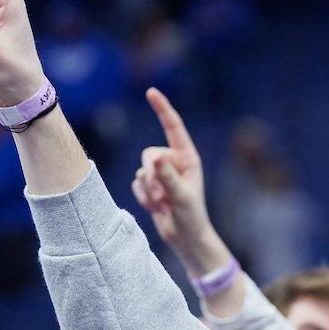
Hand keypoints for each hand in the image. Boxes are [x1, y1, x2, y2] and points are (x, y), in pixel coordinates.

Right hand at [130, 88, 229, 274]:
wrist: (186, 238)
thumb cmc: (191, 217)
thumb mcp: (181, 197)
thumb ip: (167, 177)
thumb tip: (154, 158)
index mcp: (188, 158)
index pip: (173, 127)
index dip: (162, 109)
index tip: (151, 92)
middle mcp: (174, 162)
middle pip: (148, 155)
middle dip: (151, 178)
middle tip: (163, 198)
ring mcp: (162, 174)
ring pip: (141, 172)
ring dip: (149, 193)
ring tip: (165, 208)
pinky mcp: (151, 186)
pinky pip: (137, 185)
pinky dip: (145, 199)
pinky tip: (158, 210)